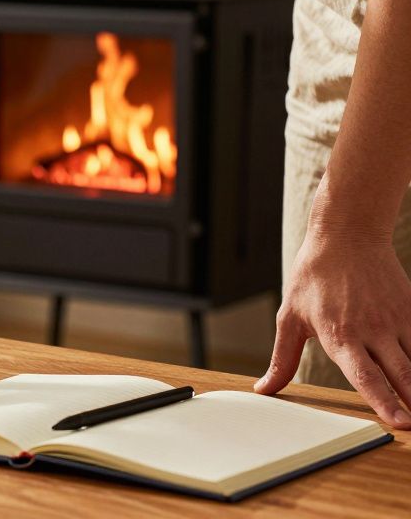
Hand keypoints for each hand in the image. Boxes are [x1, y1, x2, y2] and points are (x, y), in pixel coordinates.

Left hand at [255, 206, 410, 428]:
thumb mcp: (290, 317)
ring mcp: (395, 320)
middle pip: (401, 374)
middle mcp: (372, 331)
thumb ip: (282, 359)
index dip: (383, 402)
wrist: (347, 236)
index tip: (399, 424)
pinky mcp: (410, 309)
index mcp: (341, 336)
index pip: (365, 377)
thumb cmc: (313, 277)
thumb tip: (264, 389)